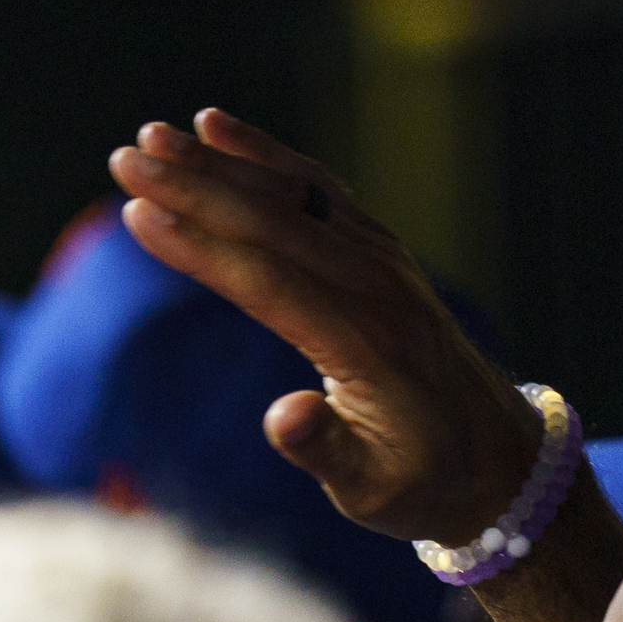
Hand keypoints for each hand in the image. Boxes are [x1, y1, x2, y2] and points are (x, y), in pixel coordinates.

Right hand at [105, 109, 541, 548]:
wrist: (499, 459)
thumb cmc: (422, 482)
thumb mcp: (373, 489)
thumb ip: (326, 452)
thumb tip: (282, 417)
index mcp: (364, 339)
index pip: (267, 280)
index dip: (200, 246)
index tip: (138, 215)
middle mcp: (375, 284)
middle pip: (272, 221)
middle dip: (193, 186)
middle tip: (123, 158)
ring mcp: (381, 261)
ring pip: (292, 195)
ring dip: (220, 162)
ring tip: (154, 135)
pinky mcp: (378, 253)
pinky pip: (317, 191)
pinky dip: (266, 157)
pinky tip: (220, 132)